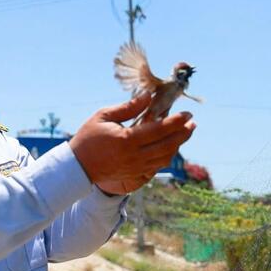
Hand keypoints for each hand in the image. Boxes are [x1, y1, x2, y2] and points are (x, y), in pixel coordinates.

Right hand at [69, 94, 195, 193]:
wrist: (77, 167)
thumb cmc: (88, 137)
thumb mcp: (104, 116)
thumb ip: (128, 107)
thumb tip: (148, 96)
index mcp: (127, 140)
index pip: (159, 129)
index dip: (176, 121)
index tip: (187, 114)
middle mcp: (134, 156)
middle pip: (167, 145)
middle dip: (183, 134)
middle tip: (192, 123)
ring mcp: (135, 167)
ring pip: (165, 158)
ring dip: (178, 145)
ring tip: (185, 133)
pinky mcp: (134, 174)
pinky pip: (157, 166)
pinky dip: (167, 156)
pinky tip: (171, 146)